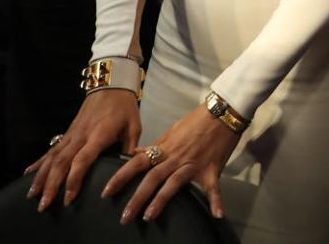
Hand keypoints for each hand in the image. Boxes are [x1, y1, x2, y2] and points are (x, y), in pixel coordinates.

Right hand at [25, 89, 141, 209]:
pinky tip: (28, 173)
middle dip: (51, 185)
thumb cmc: (124, 107)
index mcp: (98, 135)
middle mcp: (80, 136)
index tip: (68, 199)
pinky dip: (39, 162)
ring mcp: (71, 134)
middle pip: (61, 162)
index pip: (82, 160)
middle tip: (44, 205)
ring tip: (32, 195)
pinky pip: (51, 149)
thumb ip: (130, 149)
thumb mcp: (134, 126)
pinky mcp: (67, 132)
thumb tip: (130, 170)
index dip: (74, 180)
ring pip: (52, 157)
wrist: (110, 83)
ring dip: (41, 177)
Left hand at [102, 105, 239, 222]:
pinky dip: (216, 201)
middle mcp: (176, 158)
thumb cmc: (197, 120)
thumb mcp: (173, 130)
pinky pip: (213, 188)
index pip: (138, 163)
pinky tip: (217, 215)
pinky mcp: (211, 170)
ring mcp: (193, 165)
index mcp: (165, 148)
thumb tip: (137, 154)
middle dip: (137, 198)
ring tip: (148, 217)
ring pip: (173, 184)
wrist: (222, 112)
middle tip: (124, 216)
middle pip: (152, 178)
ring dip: (160, 201)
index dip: (121, 177)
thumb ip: (156, 145)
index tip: (106, 191)